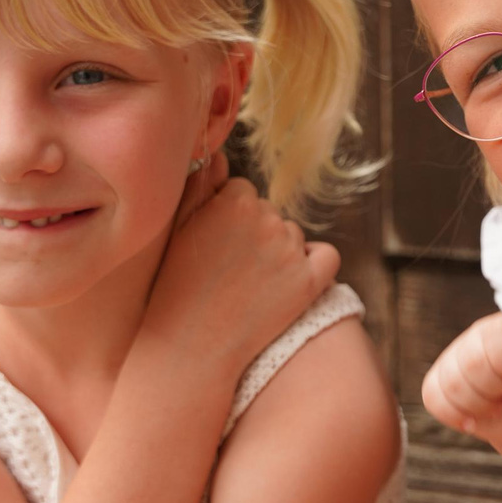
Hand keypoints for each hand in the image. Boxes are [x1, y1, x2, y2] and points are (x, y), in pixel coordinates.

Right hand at [144, 178, 339, 377]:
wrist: (189, 346)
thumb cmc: (174, 287)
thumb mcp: (177, 229)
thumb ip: (201, 186)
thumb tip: (222, 156)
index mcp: (235, 200)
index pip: (243, 192)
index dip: (227, 218)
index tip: (215, 243)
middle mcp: (268, 219)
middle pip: (269, 214)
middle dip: (253, 234)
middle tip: (228, 269)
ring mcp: (291, 251)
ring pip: (293, 236)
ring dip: (279, 251)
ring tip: (248, 284)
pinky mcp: (310, 282)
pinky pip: (327, 257)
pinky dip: (316, 263)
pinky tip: (295, 279)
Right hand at [420, 314, 501, 452]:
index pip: (493, 344)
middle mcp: (474, 337)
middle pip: (470, 366)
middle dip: (494, 391)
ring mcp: (452, 359)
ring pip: (451, 385)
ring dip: (478, 407)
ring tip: (497, 407)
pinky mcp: (436, 381)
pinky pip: (433, 399)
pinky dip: (457, 416)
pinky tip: (475, 418)